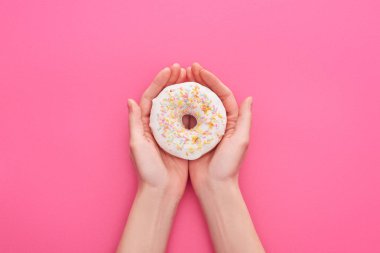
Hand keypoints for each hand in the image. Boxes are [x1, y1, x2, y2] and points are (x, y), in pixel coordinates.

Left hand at [128, 63, 187, 197]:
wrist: (162, 191)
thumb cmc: (147, 170)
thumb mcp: (138, 145)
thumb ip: (135, 123)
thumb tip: (131, 100)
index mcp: (146, 124)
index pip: (152, 97)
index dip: (160, 82)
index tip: (170, 70)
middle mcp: (158, 125)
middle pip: (166, 98)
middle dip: (173, 82)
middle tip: (183, 69)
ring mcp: (172, 131)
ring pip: (178, 106)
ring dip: (184, 92)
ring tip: (193, 79)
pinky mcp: (183, 139)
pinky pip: (189, 120)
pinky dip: (193, 108)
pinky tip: (201, 99)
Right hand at [186, 63, 252, 191]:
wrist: (214, 186)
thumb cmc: (229, 165)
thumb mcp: (241, 141)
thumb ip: (245, 119)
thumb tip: (249, 98)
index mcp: (229, 120)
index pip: (221, 93)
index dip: (211, 80)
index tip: (199, 69)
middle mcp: (216, 122)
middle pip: (207, 95)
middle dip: (197, 81)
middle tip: (186, 69)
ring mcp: (203, 128)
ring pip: (195, 104)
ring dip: (187, 90)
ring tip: (177, 79)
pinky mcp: (191, 136)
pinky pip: (184, 117)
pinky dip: (179, 107)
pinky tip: (171, 98)